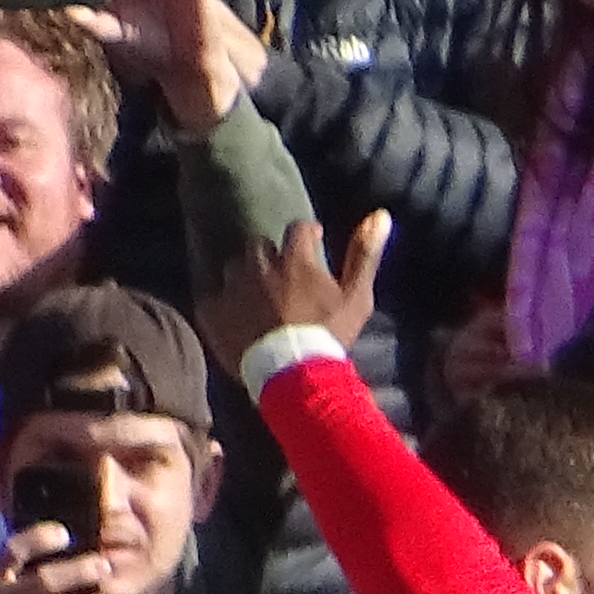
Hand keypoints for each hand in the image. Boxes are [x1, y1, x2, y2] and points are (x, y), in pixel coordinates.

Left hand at [199, 212, 383, 376]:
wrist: (295, 378)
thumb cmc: (329, 337)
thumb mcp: (357, 298)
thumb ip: (365, 255)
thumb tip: (381, 215)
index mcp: (294, 260)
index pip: (298, 229)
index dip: (307, 234)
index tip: (313, 242)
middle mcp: (259, 266)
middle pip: (258, 245)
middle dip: (269, 256)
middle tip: (281, 276)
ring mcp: (233, 290)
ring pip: (233, 269)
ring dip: (245, 278)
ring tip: (255, 298)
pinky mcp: (212, 314)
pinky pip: (211, 301)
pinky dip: (222, 307)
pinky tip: (234, 320)